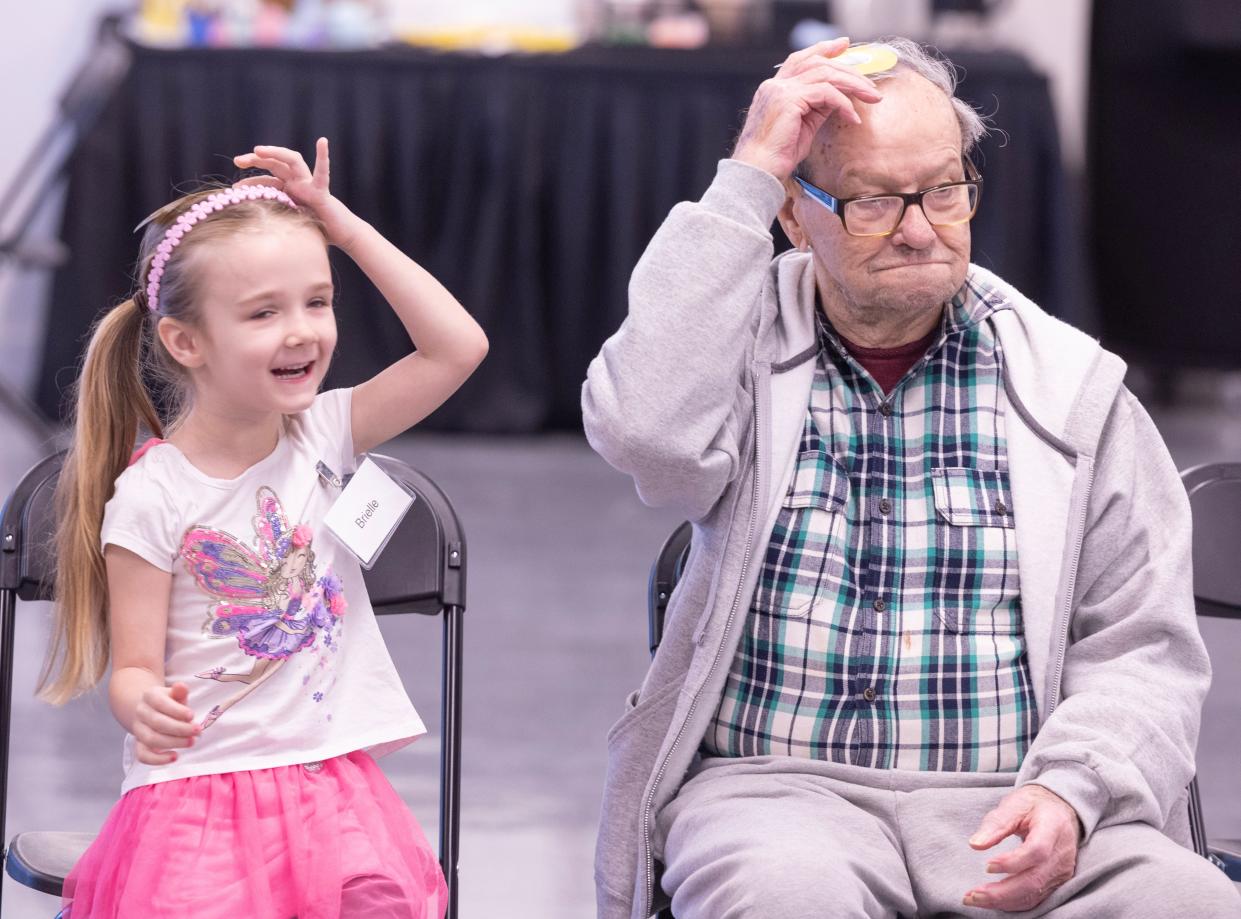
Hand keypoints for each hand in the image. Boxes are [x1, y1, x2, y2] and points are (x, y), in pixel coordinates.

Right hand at [132, 682, 198, 765]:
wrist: (149, 710)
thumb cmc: (169, 702)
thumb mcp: (175, 694)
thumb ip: (180, 691)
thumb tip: (181, 686)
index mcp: (150, 696)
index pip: (160, 703)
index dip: (176, 711)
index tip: (192, 716)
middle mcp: (141, 713)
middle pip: (157, 723)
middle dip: (179, 728)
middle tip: (198, 731)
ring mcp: (138, 730)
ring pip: (151, 739)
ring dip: (173, 743)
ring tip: (191, 742)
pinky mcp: (139, 745)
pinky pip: (143, 755)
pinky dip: (157, 760)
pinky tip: (175, 757)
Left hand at [233, 137, 357, 247]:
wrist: (340, 236)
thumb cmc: (318, 232)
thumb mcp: (290, 224)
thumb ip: (276, 219)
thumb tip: (252, 226)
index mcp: (289, 191)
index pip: (267, 180)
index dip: (251, 181)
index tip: (234, 188)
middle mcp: (298, 183)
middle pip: (275, 164)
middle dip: (256, 160)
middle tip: (237, 161)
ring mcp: (309, 184)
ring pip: (292, 161)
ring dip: (275, 152)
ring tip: (257, 149)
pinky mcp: (322, 191)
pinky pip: (322, 173)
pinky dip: (323, 157)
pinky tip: (322, 142)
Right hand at [731, 38, 883, 181]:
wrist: (758, 171)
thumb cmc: (777, 156)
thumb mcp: (803, 127)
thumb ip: (817, 108)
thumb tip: (840, 98)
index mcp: (775, 89)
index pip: (801, 59)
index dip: (824, 49)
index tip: (844, 45)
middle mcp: (775, 85)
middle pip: (817, 63)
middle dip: (848, 70)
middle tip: (870, 85)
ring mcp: (780, 90)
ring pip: (825, 74)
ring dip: (853, 84)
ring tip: (872, 97)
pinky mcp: (789, 100)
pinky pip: (826, 93)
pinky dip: (844, 103)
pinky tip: (853, 117)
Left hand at [963, 784, 1081, 911]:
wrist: (1059, 811)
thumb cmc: (1033, 806)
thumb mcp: (1014, 804)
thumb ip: (995, 824)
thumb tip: (975, 844)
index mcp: (1053, 828)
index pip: (1037, 851)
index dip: (1012, 862)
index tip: (987, 866)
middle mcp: (1061, 854)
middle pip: (1034, 880)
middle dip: (1002, 892)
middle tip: (974, 894)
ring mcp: (1061, 871)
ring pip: (1034, 894)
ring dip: (1003, 901)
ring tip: (975, 899)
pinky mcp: (1057, 882)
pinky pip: (1036, 899)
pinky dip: (1013, 904)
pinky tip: (992, 901)